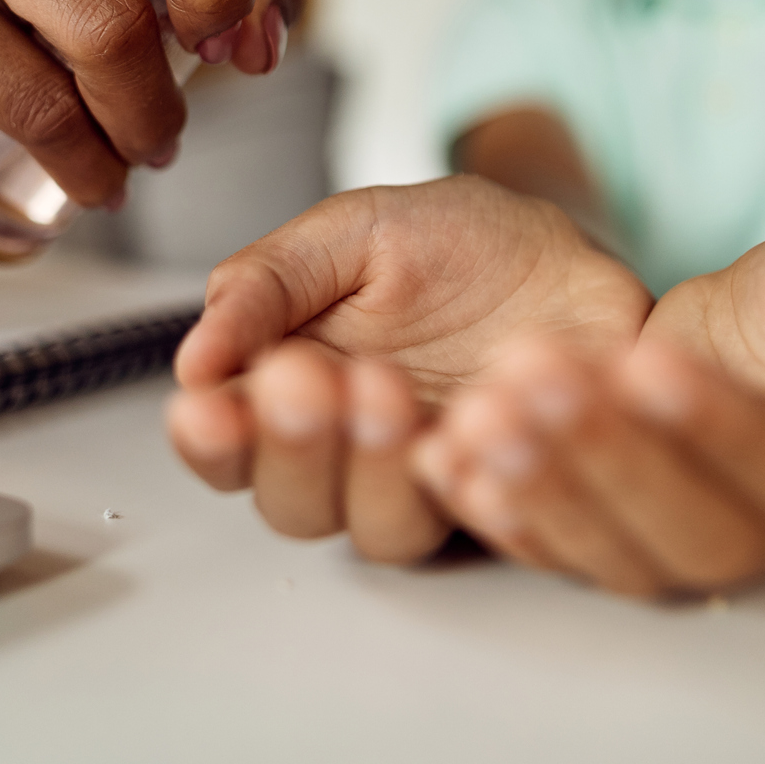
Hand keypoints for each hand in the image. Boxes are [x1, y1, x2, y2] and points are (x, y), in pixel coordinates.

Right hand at [167, 176, 651, 562]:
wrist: (570, 245)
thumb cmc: (453, 243)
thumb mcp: (350, 233)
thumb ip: (267, 284)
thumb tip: (195, 361)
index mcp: (293, 395)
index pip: (227, 448)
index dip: (212, 440)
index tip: (206, 407)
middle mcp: (353, 458)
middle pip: (294, 506)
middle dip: (293, 450)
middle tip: (305, 380)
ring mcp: (432, 483)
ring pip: (381, 530)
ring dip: (372, 469)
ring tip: (385, 390)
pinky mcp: (510, 489)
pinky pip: (483, 518)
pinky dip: (467, 482)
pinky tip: (460, 431)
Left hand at [410, 219, 764, 597]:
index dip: (715, 425)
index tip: (650, 361)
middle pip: (687, 527)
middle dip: (603, 453)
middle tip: (536, 375)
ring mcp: (689, 547)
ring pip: (614, 550)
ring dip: (541, 487)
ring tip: (481, 416)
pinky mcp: (616, 535)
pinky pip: (555, 547)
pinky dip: (499, 512)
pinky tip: (449, 462)